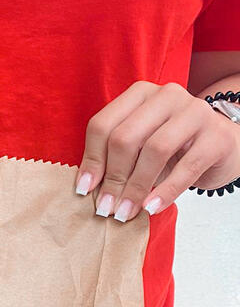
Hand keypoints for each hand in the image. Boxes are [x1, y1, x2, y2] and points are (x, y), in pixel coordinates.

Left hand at [76, 81, 239, 219]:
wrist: (221, 146)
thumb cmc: (172, 149)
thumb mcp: (139, 146)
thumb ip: (114, 158)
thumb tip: (88, 188)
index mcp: (140, 94)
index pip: (103, 125)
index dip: (91, 160)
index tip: (84, 190)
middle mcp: (166, 95)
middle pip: (125, 138)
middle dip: (113, 178)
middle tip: (106, 208)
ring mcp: (195, 112)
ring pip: (154, 150)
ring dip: (135, 187)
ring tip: (125, 212)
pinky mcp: (216, 136)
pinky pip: (186, 167)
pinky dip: (166, 191)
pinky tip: (151, 208)